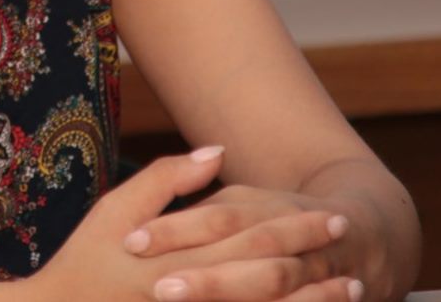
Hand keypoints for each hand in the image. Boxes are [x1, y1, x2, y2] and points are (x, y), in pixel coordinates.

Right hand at [20, 149, 360, 301]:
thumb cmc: (85, 263)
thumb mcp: (114, 212)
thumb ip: (164, 181)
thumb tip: (215, 152)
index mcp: (173, 260)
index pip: (248, 241)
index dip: (295, 230)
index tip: (334, 217)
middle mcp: (185, 297)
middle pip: (266, 282)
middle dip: (316, 266)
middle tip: (354, 250)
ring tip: (355, 289)